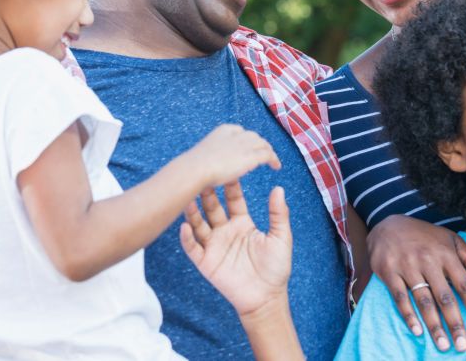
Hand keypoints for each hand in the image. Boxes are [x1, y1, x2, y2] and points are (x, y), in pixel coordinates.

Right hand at [180, 183, 290, 315]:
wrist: (266, 298)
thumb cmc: (276, 268)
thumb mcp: (280, 238)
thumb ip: (278, 214)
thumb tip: (279, 188)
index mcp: (242, 223)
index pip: (233, 199)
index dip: (230, 185)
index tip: (227, 168)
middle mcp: (225, 231)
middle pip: (212, 208)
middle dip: (207, 193)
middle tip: (202, 176)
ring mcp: (214, 246)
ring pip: (199, 224)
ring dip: (192, 212)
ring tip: (187, 198)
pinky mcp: (206, 262)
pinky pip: (193, 247)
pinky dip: (187, 237)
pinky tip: (184, 226)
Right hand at [185, 124, 280, 187]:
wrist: (196, 169)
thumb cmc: (192, 166)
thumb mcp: (200, 156)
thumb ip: (207, 157)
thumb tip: (204, 164)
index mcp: (222, 131)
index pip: (238, 130)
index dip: (244, 138)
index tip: (245, 146)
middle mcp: (235, 134)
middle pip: (252, 136)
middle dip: (258, 143)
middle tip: (261, 153)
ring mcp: (245, 145)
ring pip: (262, 144)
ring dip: (267, 150)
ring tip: (271, 159)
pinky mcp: (252, 156)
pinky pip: (268, 155)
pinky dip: (274, 159)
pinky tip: (276, 166)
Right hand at [367, 214, 465, 352]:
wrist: (387, 224)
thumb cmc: (423, 236)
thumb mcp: (448, 239)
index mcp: (445, 254)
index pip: (464, 284)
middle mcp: (427, 260)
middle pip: (444, 297)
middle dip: (455, 323)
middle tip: (462, 345)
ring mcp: (406, 266)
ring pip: (423, 300)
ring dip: (433, 325)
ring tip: (442, 344)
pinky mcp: (388, 271)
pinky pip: (400, 297)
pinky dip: (408, 315)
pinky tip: (417, 330)